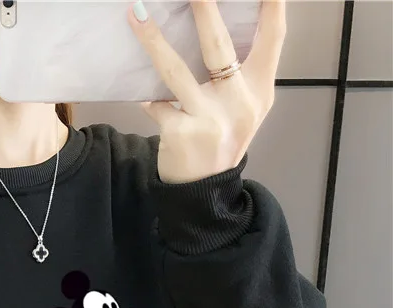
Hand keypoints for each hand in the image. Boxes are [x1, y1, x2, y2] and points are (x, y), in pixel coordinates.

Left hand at [129, 0, 285, 182]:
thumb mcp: (246, 107)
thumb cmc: (224, 138)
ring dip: (154, 39)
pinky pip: (156, 103)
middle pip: (219, 46)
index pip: (273, 37)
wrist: (205, 189)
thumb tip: (217, 24)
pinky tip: (135, 86)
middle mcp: (239, 101)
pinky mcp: (180, 132)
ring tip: (136, 13)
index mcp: (260, 89)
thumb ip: (242, 73)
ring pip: (176, 70)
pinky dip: (146, 94)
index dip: (272, 5)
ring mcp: (209, 118)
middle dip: (204, 9)